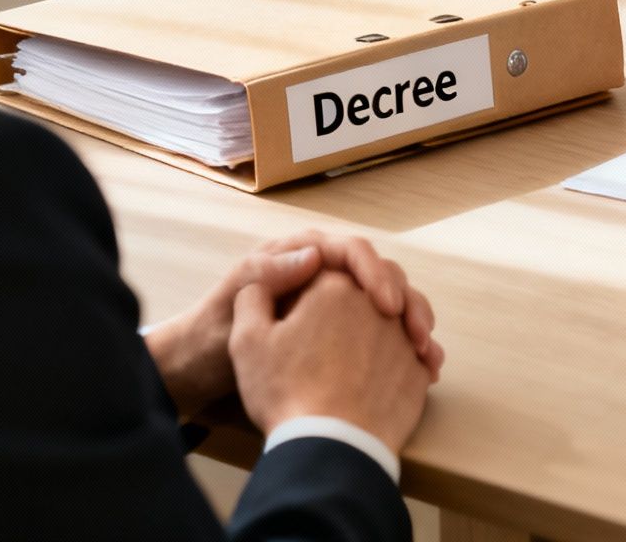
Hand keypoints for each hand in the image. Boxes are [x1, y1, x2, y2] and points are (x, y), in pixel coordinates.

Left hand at [145, 231, 441, 417]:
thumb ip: (268, 276)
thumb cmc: (208, 337)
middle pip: (378, 275)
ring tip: (427, 352)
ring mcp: (336, 304)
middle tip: (416, 333)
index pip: (348, 251)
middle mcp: (321, 275)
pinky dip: (406, 347)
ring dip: (414, 322)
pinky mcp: (344, 333)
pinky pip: (383, 333)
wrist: (199, 373)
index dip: (372, 273)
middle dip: (404, 300)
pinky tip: (425, 367)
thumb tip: (317, 254)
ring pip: (389, 302)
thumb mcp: (231, 305)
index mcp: (297, 257)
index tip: (384, 305)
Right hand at [230, 271, 433, 452]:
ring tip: (368, 349)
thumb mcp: (248, 342)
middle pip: (373, 286)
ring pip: (402, 317)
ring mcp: (404, 337)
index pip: (329, 269)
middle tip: (339, 326)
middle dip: (361, 295)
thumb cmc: (286, 393)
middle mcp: (377, 303)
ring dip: (389, 323)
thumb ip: (253, 298)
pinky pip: (417, 353)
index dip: (313, 286)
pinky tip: (389, 372)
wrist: (330, 448)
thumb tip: (262, 283)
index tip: (303, 311)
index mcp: (335, 286)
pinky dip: (406, 356)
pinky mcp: (419, 371)